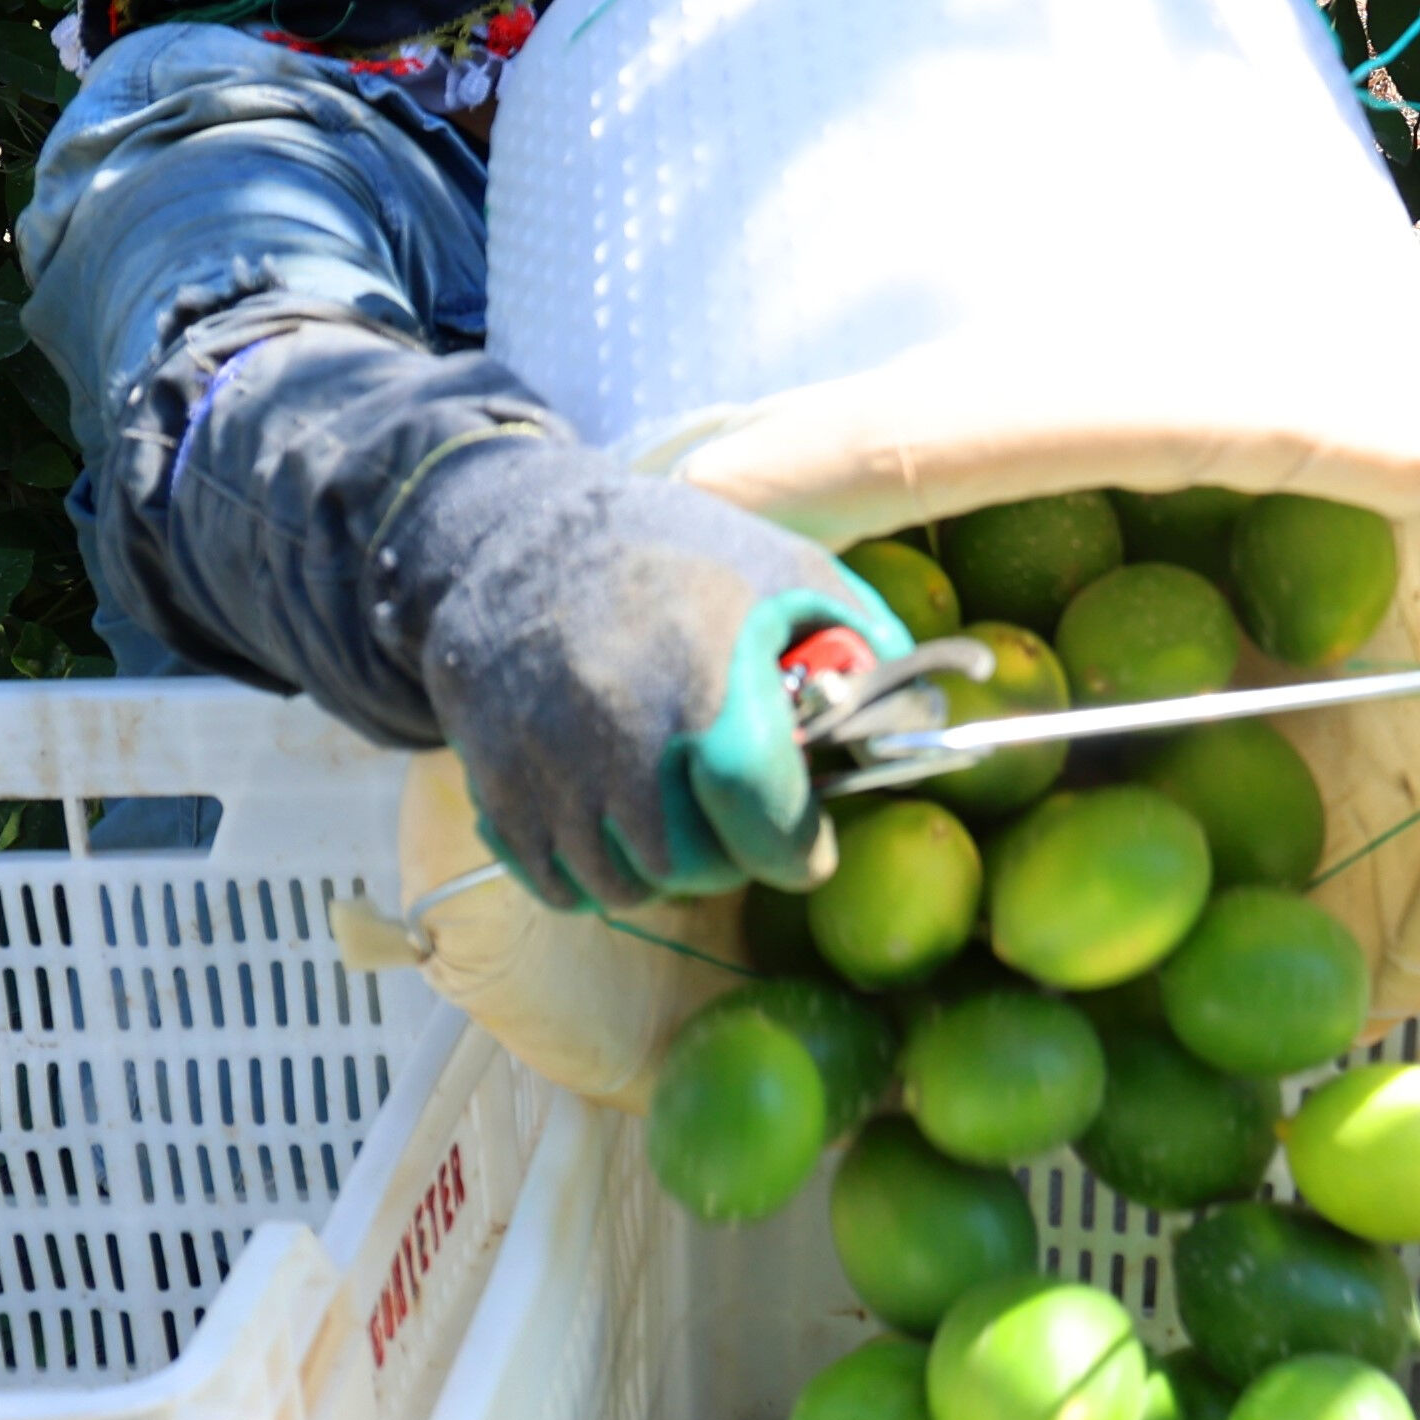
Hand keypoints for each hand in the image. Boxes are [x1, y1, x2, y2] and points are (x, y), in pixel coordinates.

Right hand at [387, 431, 910, 907]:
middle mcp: (616, 726)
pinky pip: (554, 882)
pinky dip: (592, 875)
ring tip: (677, 815)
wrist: (517, 533)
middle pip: (690, 864)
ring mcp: (546, 761)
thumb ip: (863, 642)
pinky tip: (615, 825)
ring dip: (661, 871)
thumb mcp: (787, 566)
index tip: (808, 851)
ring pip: (621, 885)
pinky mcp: (494, 784)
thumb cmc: (672, 551)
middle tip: (739, 822)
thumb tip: (924, 717)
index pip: (755, 804)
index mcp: (703, 669)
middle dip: (731, 859)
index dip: (792, 847)